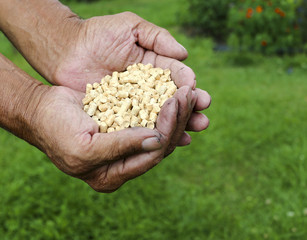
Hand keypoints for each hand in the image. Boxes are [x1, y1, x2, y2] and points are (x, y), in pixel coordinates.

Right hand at [31, 84, 195, 191]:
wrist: (41, 110)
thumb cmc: (56, 129)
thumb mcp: (85, 146)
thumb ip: (120, 147)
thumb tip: (158, 142)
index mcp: (112, 175)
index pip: (151, 157)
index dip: (167, 131)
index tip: (174, 103)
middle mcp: (123, 164)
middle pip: (161, 146)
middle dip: (177, 119)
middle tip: (189, 93)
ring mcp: (126, 146)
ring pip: (161, 132)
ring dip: (175, 112)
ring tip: (188, 91)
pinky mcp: (126, 128)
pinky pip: (151, 119)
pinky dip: (164, 106)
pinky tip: (176, 92)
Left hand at [52, 12, 210, 145]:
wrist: (67, 50)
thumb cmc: (97, 35)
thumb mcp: (129, 27)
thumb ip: (157, 37)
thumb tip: (184, 54)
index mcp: (154, 66)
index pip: (177, 77)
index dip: (189, 87)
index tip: (200, 97)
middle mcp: (147, 86)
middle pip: (173, 101)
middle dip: (189, 111)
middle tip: (203, 121)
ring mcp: (134, 102)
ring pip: (159, 117)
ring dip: (176, 127)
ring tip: (190, 135)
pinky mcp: (119, 115)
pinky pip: (138, 127)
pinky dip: (152, 135)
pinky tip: (166, 143)